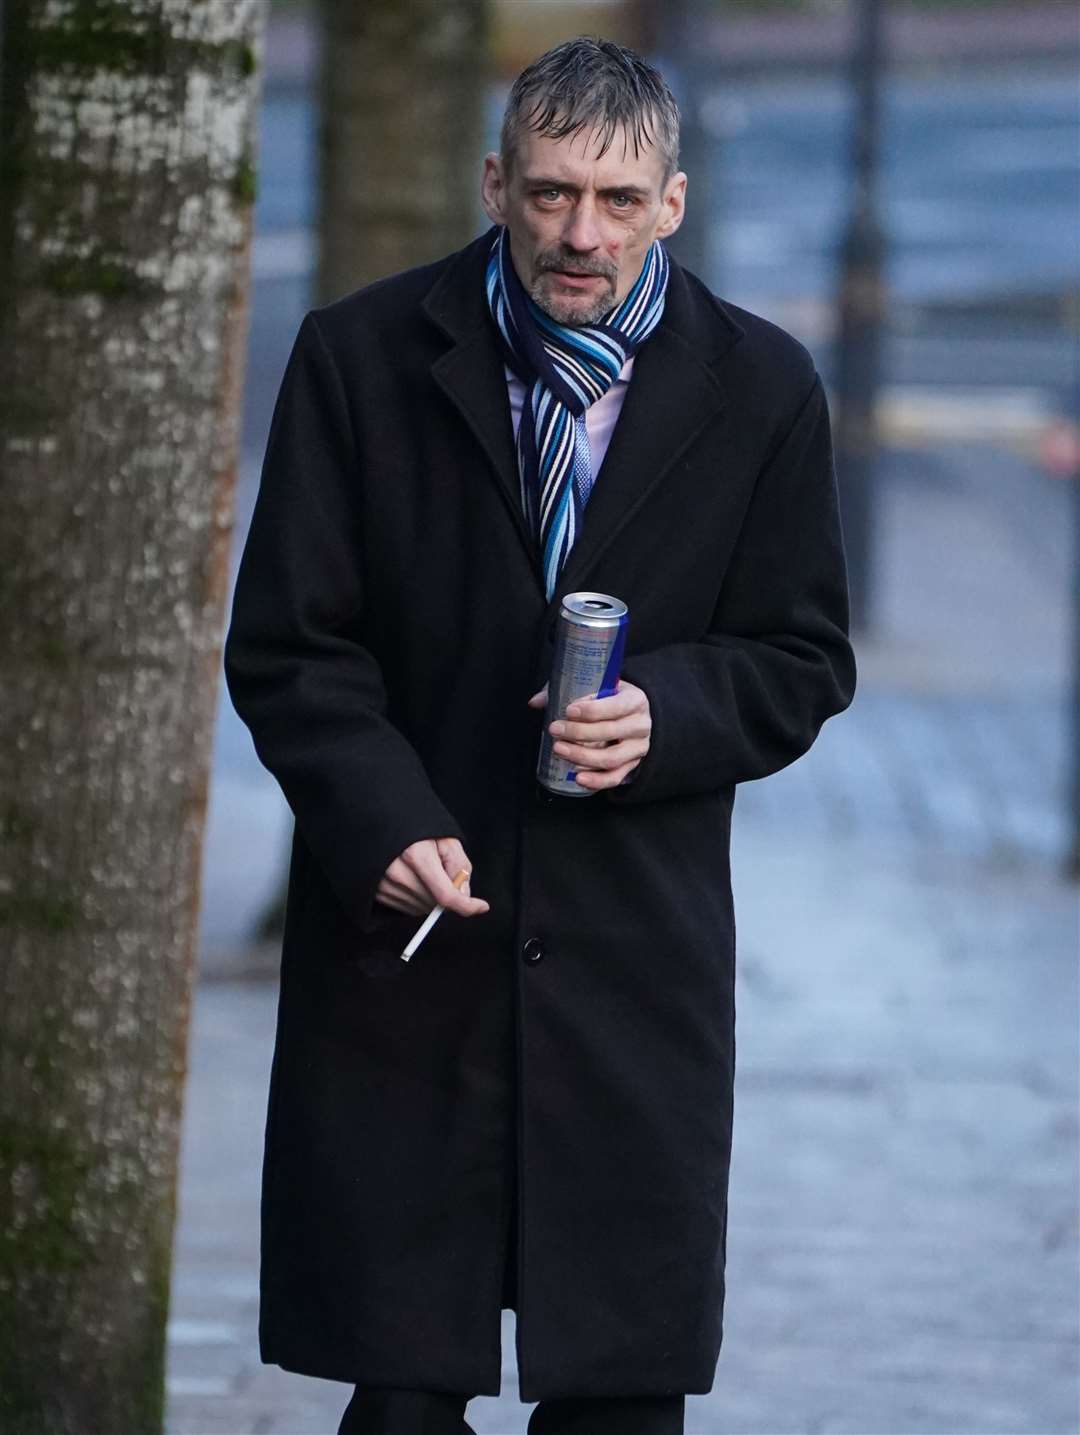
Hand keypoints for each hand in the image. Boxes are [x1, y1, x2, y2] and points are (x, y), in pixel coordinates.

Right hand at [374, 836, 489, 918]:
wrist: (381, 822)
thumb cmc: (417, 829)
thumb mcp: (445, 839)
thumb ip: (459, 867)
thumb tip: (464, 896)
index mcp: (415, 855)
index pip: (445, 895)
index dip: (467, 906)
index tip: (482, 906)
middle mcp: (397, 873)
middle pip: (435, 904)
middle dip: (447, 895)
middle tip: (442, 872)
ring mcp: (384, 885)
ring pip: (422, 909)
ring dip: (431, 898)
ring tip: (423, 872)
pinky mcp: (377, 893)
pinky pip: (407, 909)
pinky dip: (417, 899)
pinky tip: (413, 879)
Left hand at [527, 680, 650, 789]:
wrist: (632, 717)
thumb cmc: (610, 700)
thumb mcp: (597, 688)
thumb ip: (566, 690)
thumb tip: (535, 703)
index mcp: (635, 700)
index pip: (615, 706)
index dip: (592, 710)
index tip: (569, 711)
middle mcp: (640, 725)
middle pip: (610, 731)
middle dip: (579, 732)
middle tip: (555, 729)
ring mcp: (638, 748)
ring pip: (611, 758)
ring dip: (582, 756)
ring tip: (559, 750)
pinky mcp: (632, 765)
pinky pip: (615, 777)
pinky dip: (596, 781)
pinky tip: (578, 778)